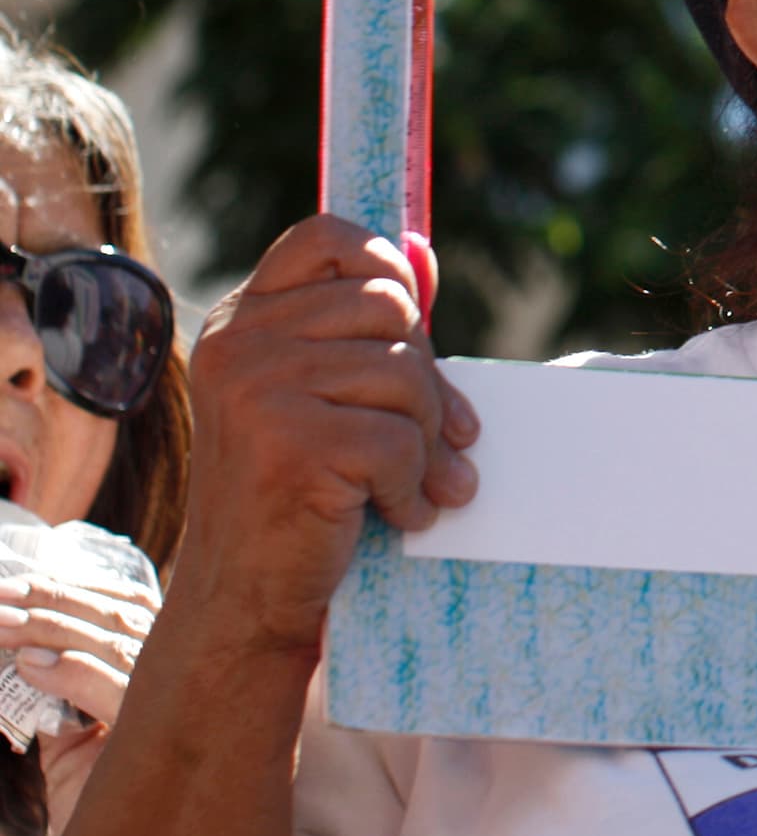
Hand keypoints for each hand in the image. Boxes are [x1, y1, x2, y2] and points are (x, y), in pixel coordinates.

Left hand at [1, 565, 158, 835]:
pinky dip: (74, 673)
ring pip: (113, 646)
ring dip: (50, 631)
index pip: (128, 605)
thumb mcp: (67, 729)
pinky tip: (34, 667)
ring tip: (0, 626)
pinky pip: (116, 694)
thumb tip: (27, 647)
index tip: (17, 581)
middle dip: (53, 602)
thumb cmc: (92, 794)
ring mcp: (181, 703)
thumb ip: (58, 687)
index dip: (75, 588)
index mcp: (172, 663)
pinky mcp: (156, 743)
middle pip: (119, 618)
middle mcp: (189, 674)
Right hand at [167, 217, 477, 656]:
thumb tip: (424, 249)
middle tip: (439, 435)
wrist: (245, 599)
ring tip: (417, 482)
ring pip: (404, 375)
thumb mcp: (325, 395)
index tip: (412, 326)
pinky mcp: (288, 445)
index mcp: (242, 321)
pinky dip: (413, 485)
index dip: (387, 265)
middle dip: (428, 378)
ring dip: (428, 440)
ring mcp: (255, 392)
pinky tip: (397, 514)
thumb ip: (368, 327)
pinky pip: (399, 442)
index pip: (326, 237)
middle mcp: (237, 344)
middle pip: (391, 307)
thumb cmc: (298, 492)